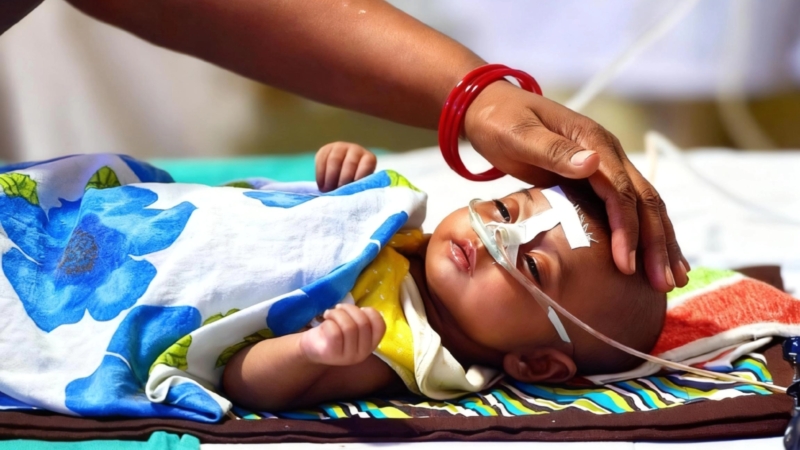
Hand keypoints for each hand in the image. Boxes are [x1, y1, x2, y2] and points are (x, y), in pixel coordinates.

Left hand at [299, 304, 385, 365]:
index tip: (358, 309)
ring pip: (349, 327)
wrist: (311, 349)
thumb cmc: (333, 333)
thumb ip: (361, 321)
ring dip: (337, 314)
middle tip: (338, 308)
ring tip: (329, 313)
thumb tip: (365, 310)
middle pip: (363, 323)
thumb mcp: (352, 328)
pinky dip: (329, 322)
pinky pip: (335, 333)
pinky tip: (324, 322)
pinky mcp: (332, 354)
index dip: (370, 312)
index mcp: (370, 345)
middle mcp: (362, 354)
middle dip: (350, 308)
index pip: (380, 326)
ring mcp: (347, 356)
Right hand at [315, 142, 377, 191]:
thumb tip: (351, 197)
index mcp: (368, 159)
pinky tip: (321, 185)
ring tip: (327, 191)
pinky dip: (320, 174)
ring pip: (334, 159)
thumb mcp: (359, 186)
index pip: (366, 165)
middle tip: (337, 193)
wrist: (339, 175)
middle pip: (350, 163)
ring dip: (330, 178)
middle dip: (343, 180)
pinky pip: (322, 159)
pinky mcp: (326, 149)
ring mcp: (340, 147)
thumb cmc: (353, 185)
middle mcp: (356, 150)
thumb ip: (358, 188)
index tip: (352, 191)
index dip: (359, 178)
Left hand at [463, 81, 688, 291]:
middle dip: (656, 243)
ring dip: (660, 241)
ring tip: (671, 278)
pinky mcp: (596, 177)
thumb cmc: (501, 121)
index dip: (627, 230)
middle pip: (644, 201)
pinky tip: (653, 256)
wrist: (491, 107)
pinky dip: (644, 232)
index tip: (626, 265)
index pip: (622, 193)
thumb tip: (591, 162)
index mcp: (594, 142)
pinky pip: (628, 206)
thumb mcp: (519, 134)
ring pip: (644, 205)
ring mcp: (605, 164)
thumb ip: (552, 150)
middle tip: (662, 283)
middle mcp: (608, 153)